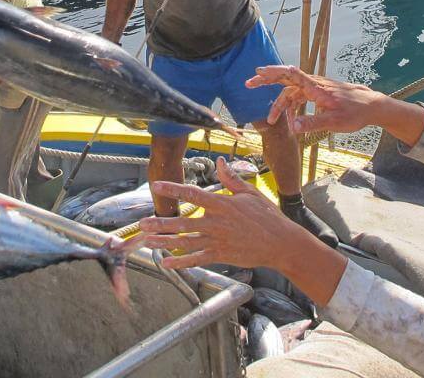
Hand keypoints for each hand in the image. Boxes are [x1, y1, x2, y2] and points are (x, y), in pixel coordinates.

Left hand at [139, 158, 309, 269]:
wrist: (281, 242)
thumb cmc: (268, 216)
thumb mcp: (250, 193)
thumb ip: (232, 179)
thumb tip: (221, 162)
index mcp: (222, 204)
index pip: (192, 194)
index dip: (173, 189)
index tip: (156, 186)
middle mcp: (216, 222)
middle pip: (183, 221)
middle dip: (161, 223)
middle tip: (142, 223)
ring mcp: (218, 240)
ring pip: (186, 241)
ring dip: (165, 241)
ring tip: (148, 241)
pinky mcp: (221, 255)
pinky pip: (197, 258)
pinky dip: (181, 261)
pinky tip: (167, 262)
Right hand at [246, 65, 393, 132]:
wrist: (371, 106)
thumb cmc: (355, 113)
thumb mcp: (334, 122)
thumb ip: (312, 123)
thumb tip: (292, 127)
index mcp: (316, 88)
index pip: (292, 76)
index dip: (276, 73)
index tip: (260, 71)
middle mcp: (313, 84)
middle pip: (286, 78)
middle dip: (267, 79)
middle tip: (249, 82)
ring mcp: (315, 87)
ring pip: (291, 91)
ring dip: (279, 103)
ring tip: (270, 120)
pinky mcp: (318, 93)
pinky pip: (299, 96)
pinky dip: (290, 105)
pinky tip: (290, 118)